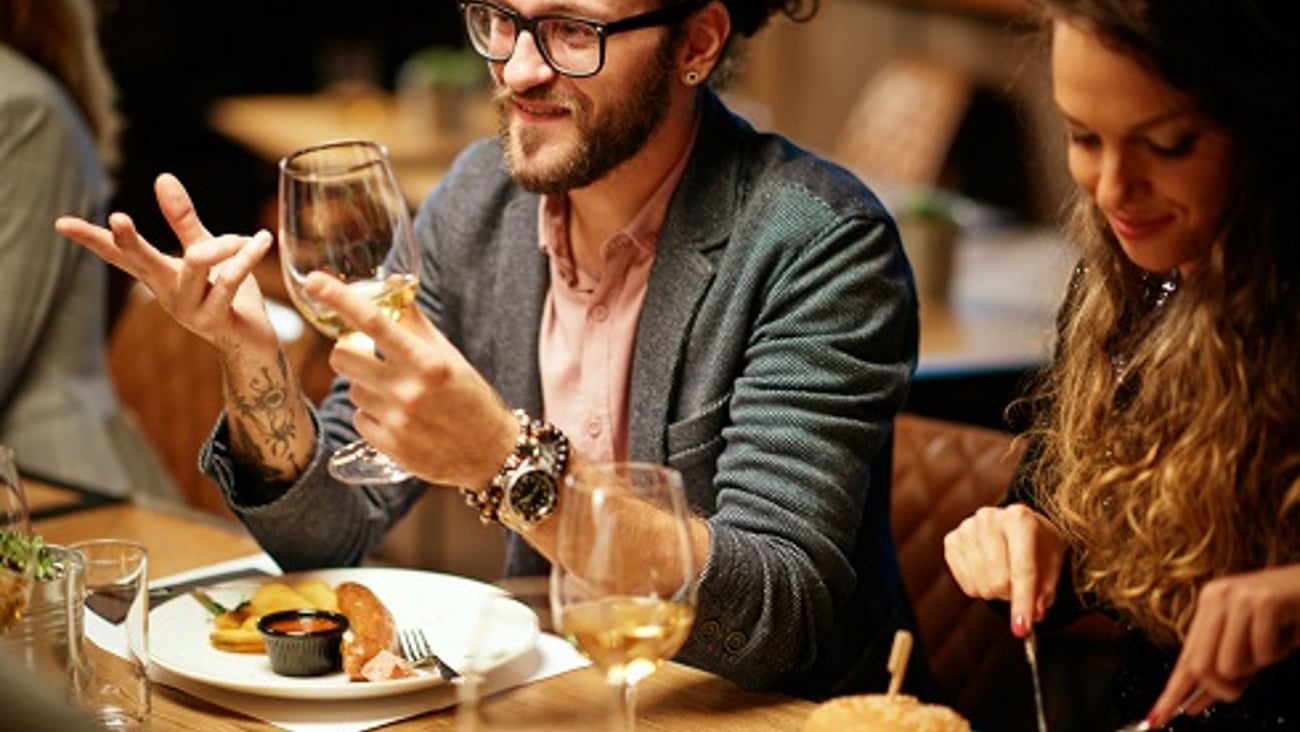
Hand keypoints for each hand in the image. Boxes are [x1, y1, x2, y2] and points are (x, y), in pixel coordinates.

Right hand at [54, 173, 277, 353]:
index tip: (61, 223)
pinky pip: (228, 280)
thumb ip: (184, 219)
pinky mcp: (215, 320)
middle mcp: (167, 292)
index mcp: (158, 275)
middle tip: (117, 218)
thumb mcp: (206, 250)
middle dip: (130, 241)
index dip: (91, 239)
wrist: (253, 343)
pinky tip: (262, 241)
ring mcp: (188, 309)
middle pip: (141, 262)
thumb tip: (161, 176)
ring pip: (195, 264)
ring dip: (223, 245)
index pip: (118, 255)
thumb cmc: (227, 293)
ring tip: (247, 237)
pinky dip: (247, 256)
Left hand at [302, 272, 517, 488]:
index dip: (339, 299)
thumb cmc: (469, 395)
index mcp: (427, 361)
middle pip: (342, 356)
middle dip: (348, 351)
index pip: (374, 322)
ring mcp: (397, 421)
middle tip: (366, 355)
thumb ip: (414, 322)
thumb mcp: (448, 354)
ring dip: (366, 386)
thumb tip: (392, 284)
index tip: (314, 282)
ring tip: (397, 394)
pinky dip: (372, 415)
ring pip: (351, 389)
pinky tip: (399, 418)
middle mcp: (409, 391)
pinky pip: (359, 419)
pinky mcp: (389, 446)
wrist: (489, 452)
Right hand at [943, 504, 1066, 637]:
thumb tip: (1036, 613)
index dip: (1023, 602)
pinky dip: (979, 587)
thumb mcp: (1054, 559)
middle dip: (1012, 595)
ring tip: (1004, 575)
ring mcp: (967, 529)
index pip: (1022, 569)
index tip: (1022, 628)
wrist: (1014, 522)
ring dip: (996, 592)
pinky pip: (965, 583)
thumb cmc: (1036, 541)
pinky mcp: (951, 541)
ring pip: (981, 585)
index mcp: (1020, 519)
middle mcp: (990, 519)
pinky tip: (987, 572)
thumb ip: (1047, 588)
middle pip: (999, 580)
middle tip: (1019, 586)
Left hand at [1146, 564, 1299, 726]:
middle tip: (1245, 684)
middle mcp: (1217, 596)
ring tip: (1274, 645)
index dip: (1173, 691)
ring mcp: (1238, 597)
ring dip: (1257, 666)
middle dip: (1223, 689)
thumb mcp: (1254, 644)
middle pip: (1199, 666)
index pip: (1186, 657)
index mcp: (1209, 604)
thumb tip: (1196, 702)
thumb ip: (1228, 670)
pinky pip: (1262, 654)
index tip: (1157, 717)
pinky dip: (1279, 653)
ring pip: (1228, 665)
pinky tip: (1288, 633)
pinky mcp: (1264, 602)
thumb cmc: (1292, 616)